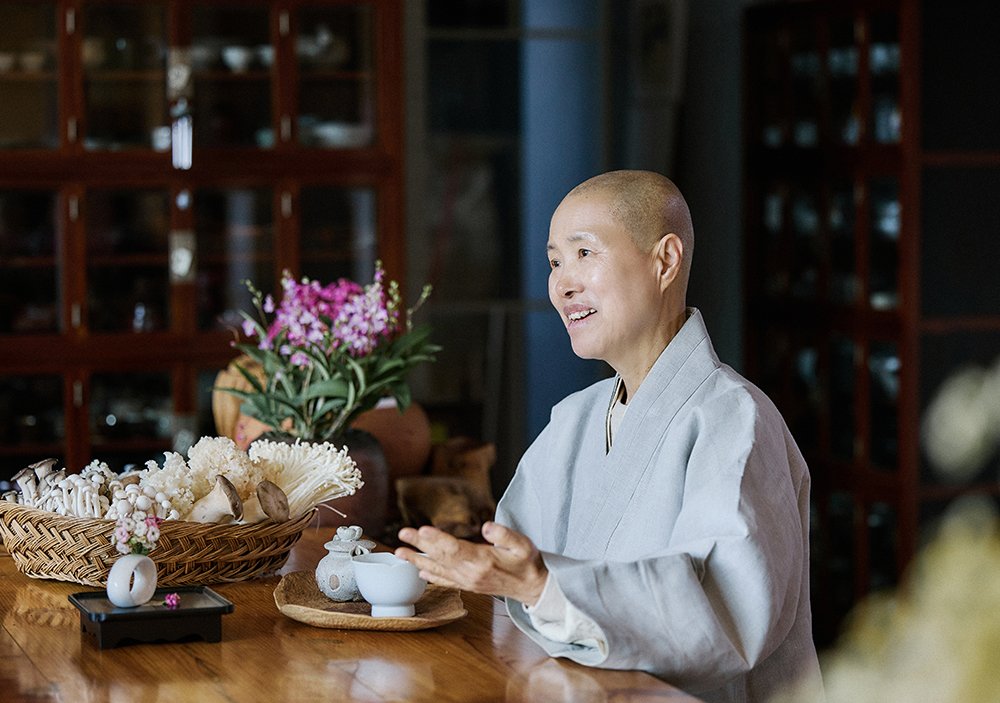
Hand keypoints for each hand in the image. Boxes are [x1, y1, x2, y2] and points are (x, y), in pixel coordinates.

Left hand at [395, 521, 548, 605]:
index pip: (455, 548)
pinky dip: (431, 576)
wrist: (533, 587)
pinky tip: (419, 573)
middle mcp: (471, 573)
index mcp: (483, 561)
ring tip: (399, 553)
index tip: (422, 530)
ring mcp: (467, 581)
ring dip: (417, 560)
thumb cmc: (527, 563)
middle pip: (441, 557)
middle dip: (419, 545)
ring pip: (438, 570)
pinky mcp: (468, 585)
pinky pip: (445, 581)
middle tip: (402, 534)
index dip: (437, 539)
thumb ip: (504, 535)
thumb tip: (487, 526)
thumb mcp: (523, 545)